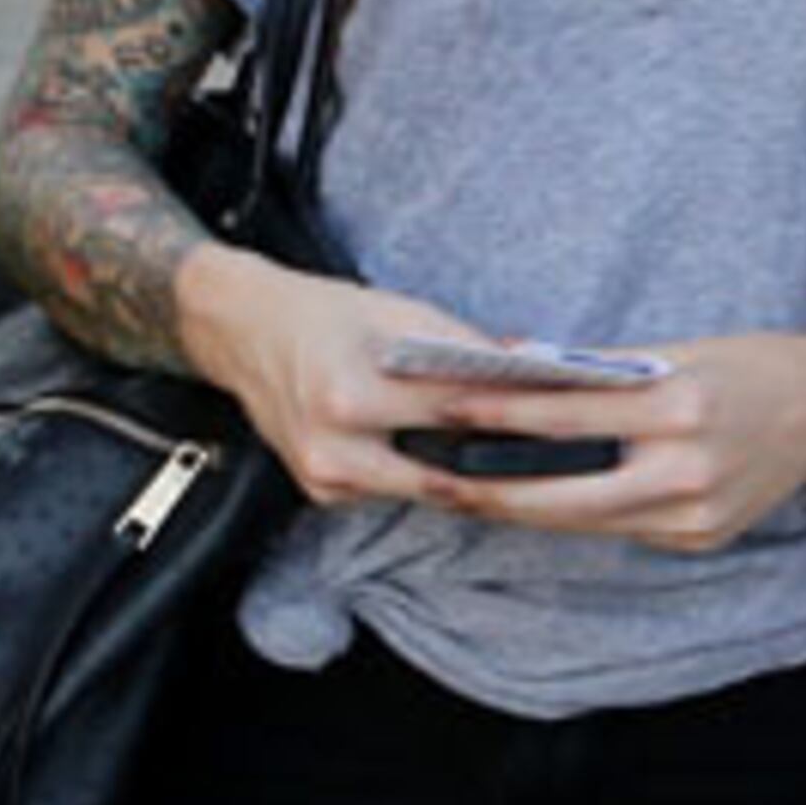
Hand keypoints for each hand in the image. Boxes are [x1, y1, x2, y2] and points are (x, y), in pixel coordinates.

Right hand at [174, 252, 540, 510]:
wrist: (246, 331)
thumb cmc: (323, 315)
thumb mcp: (399, 312)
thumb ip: (463, 346)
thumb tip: (529, 367)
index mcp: (350, 396)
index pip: (454, 413)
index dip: (512, 413)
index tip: (559, 413)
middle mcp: (333, 447)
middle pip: (445, 468)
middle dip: (496, 458)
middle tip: (551, 451)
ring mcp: (325, 478)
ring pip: (423, 488)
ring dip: (463, 470)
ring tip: (512, 452)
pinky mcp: (323, 492)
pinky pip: (392, 490)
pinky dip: (422, 471)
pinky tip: (452, 453)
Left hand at [429, 331, 805, 555]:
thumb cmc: (748, 367)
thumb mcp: (679, 351)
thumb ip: (602, 370)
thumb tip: (516, 365)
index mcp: (681, 406)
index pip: (569, 418)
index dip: (501, 417)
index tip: (447, 409)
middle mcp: (689, 468)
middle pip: (564, 492)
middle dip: (493, 490)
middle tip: (437, 480)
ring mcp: (696, 513)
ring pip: (587, 521)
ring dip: (527, 509)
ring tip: (472, 493)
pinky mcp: (699, 538)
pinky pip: (623, 530)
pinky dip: (581, 515)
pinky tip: (542, 504)